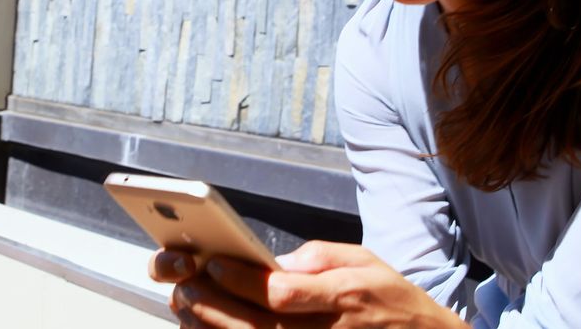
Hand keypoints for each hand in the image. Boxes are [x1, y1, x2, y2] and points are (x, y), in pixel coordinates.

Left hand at [151, 241, 466, 327]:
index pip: (281, 292)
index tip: (214, 262)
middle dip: (216, 306)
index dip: (242, 280)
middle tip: (188, 286)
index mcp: (344, 296)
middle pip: (258, 325)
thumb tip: (272, 261)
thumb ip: (318, 258)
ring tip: (189, 309)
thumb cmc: (392, 301)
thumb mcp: (365, 261)